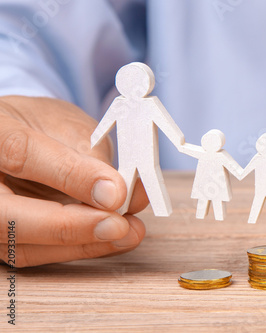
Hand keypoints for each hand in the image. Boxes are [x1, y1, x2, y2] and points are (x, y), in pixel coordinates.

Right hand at [0, 96, 148, 266]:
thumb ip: (90, 157)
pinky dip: (78, 249)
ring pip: (21, 245)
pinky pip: (36, 253)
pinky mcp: (2, 238)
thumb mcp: (67, 126)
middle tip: (118, 225)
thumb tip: (123, 194)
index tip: (115, 192)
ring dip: (81, 245)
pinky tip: (113, 240)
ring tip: (127, 234)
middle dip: (70, 226)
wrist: (18, 135)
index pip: (21, 153)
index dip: (71, 175)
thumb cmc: (42, 126)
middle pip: (8, 216)